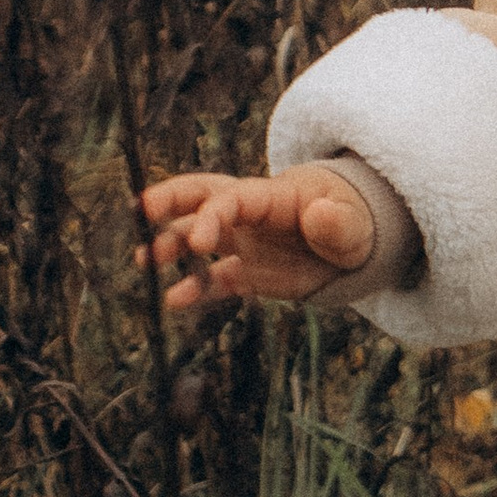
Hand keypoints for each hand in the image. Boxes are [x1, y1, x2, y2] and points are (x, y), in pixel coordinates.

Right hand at [139, 164, 374, 311]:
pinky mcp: (248, 271)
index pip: (233, 197)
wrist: (356, 246)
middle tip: (141, 211)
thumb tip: (318, 215)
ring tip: (144, 262)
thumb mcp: (355, 226)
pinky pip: (216, 279)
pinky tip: (174, 302)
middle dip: (170, 199)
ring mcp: (246, 242)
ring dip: (171, 245)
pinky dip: (195, 290)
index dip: (212, 216)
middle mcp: (251, 216)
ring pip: (199, 237)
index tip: (198, 243)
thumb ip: (338, 224)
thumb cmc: (355, 225)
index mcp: (274, 197)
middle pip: (203, 195)